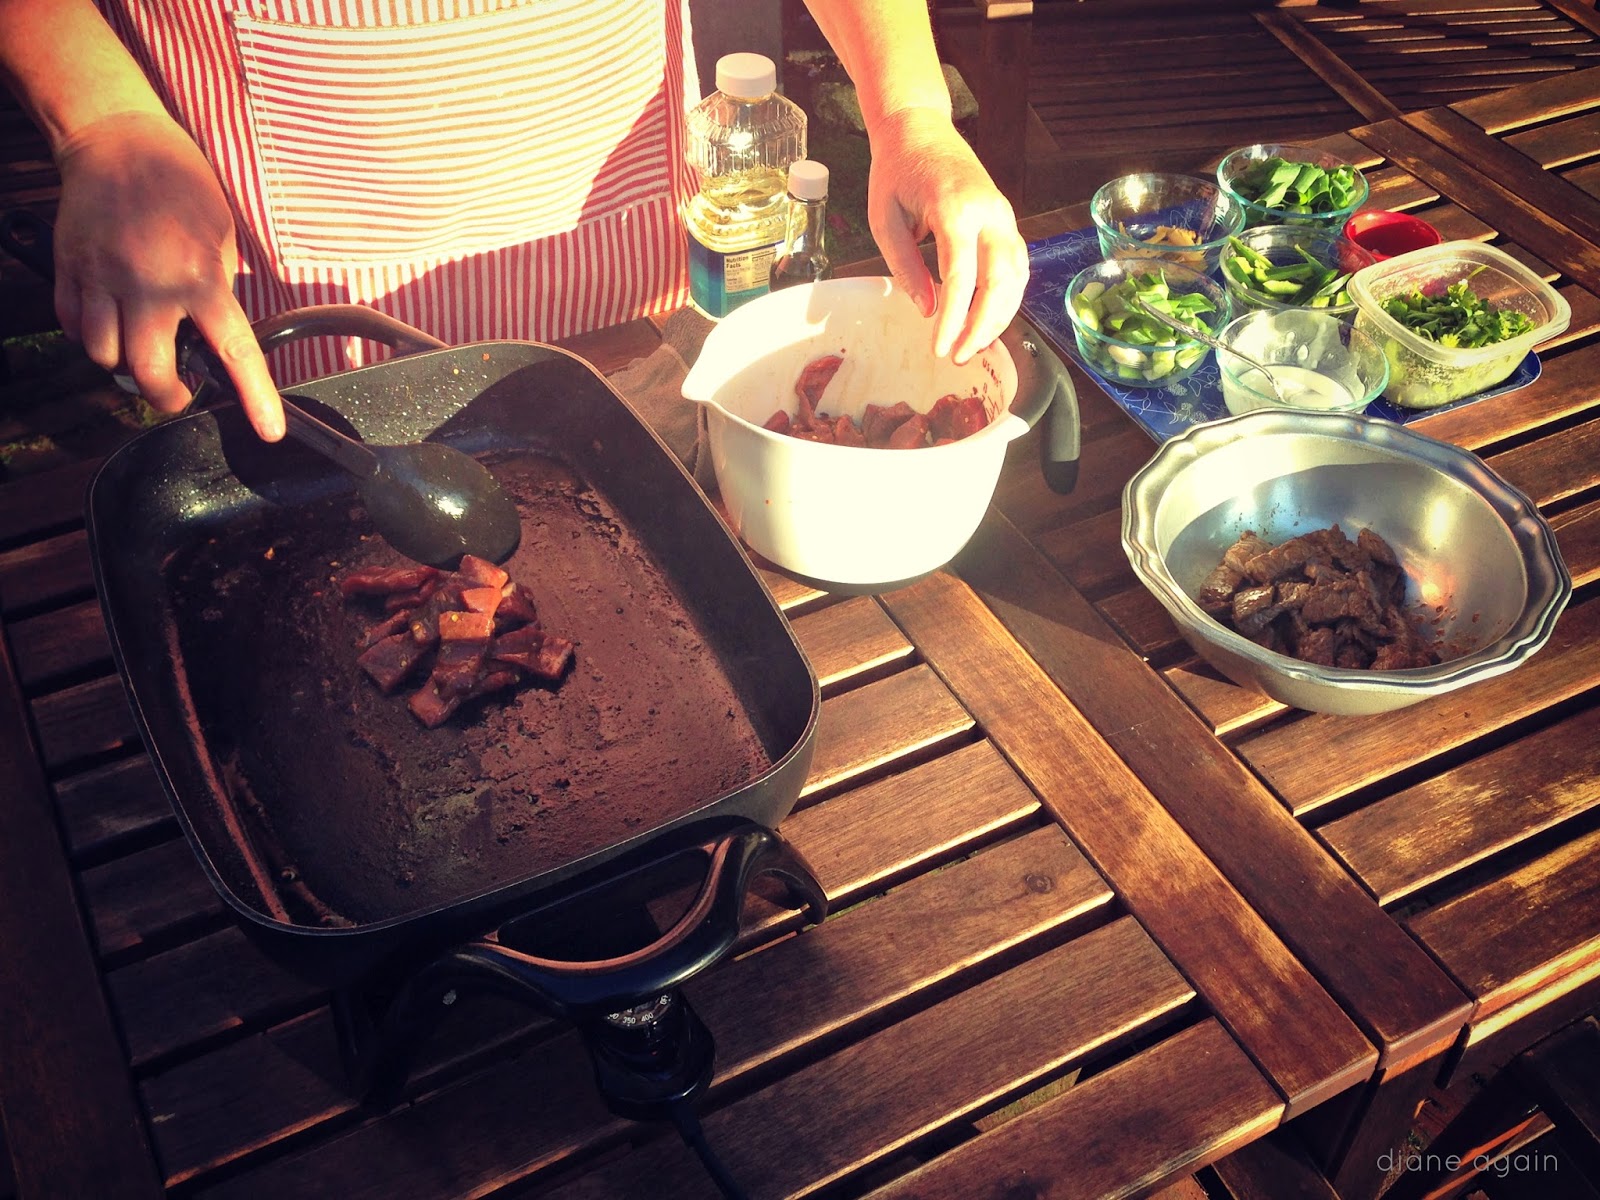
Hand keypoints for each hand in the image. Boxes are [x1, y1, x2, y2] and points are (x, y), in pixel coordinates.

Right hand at [51, 111, 284, 439]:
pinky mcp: (69, 270)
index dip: (254, 399)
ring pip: (105, 356)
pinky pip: (75, 327)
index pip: (234, 352)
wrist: (118, 141)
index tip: (268, 431)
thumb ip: (217, 288)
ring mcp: (102, 278)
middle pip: (149, 373)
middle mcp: (149, 284)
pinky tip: (111, 326)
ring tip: (143, 351)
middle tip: (179, 393)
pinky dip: (92, 338)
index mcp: (200, 277)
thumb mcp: (221, 236)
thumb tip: (213, 332)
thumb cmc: (182, 184)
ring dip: (125, 366)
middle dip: (166, 395)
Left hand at [864, 107, 1028, 363]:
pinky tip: (986, 320)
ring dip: (999, 316)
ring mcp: (1003, 215)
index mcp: (955, 208)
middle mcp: (989, 211)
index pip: (962, 276)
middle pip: (1000, 280)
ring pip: (1016, 276)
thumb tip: (926, 310)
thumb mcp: (884, 219)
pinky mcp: (1005, 220)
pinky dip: (1006, 297)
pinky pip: (1017, 266)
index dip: (953, 318)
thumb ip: (905, 266)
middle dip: (982, 326)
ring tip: (972, 346)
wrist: (920, 129)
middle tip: (958, 356)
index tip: (939, 349)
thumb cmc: (896, 170)